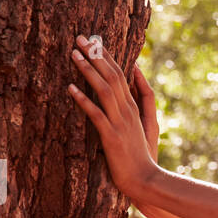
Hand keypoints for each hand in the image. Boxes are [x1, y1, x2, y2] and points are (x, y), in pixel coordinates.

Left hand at [67, 35, 159, 199]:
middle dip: (95, 55)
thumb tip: (135, 77)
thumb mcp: (146, 125)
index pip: (120, 73)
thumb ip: (142, 100)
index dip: (106, 55)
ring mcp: (120, 123)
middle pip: (112, 76)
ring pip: (104, 90)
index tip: (92, 40)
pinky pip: (96, 114)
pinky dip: (83, 100)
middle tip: (79, 38)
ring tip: (74, 55)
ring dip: (88, 70)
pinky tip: (70, 88)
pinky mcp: (111, 137)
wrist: (145, 179)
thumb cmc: (141, 154)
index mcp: (133, 106)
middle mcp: (127, 110)